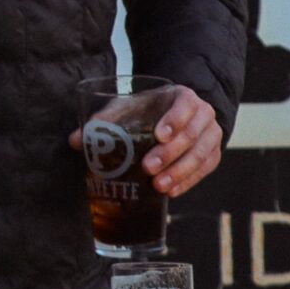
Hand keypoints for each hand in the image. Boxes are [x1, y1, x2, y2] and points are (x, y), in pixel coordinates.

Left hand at [68, 87, 222, 196]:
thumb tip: (76, 140)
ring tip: (159, 186)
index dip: (174, 120)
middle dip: (170, 153)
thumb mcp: (129, 109)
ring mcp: (211, 135)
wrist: (177, 116)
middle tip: (148, 168)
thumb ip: (106, 121)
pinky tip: (171, 192)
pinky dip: (188, 181)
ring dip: (180, 172)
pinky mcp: (213, 154)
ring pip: (201, 155)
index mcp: (184, 97)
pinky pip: (205, 170)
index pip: (184, 105)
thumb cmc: (149, 111)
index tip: (159, 135)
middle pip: (191, 135)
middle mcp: (203, 114)